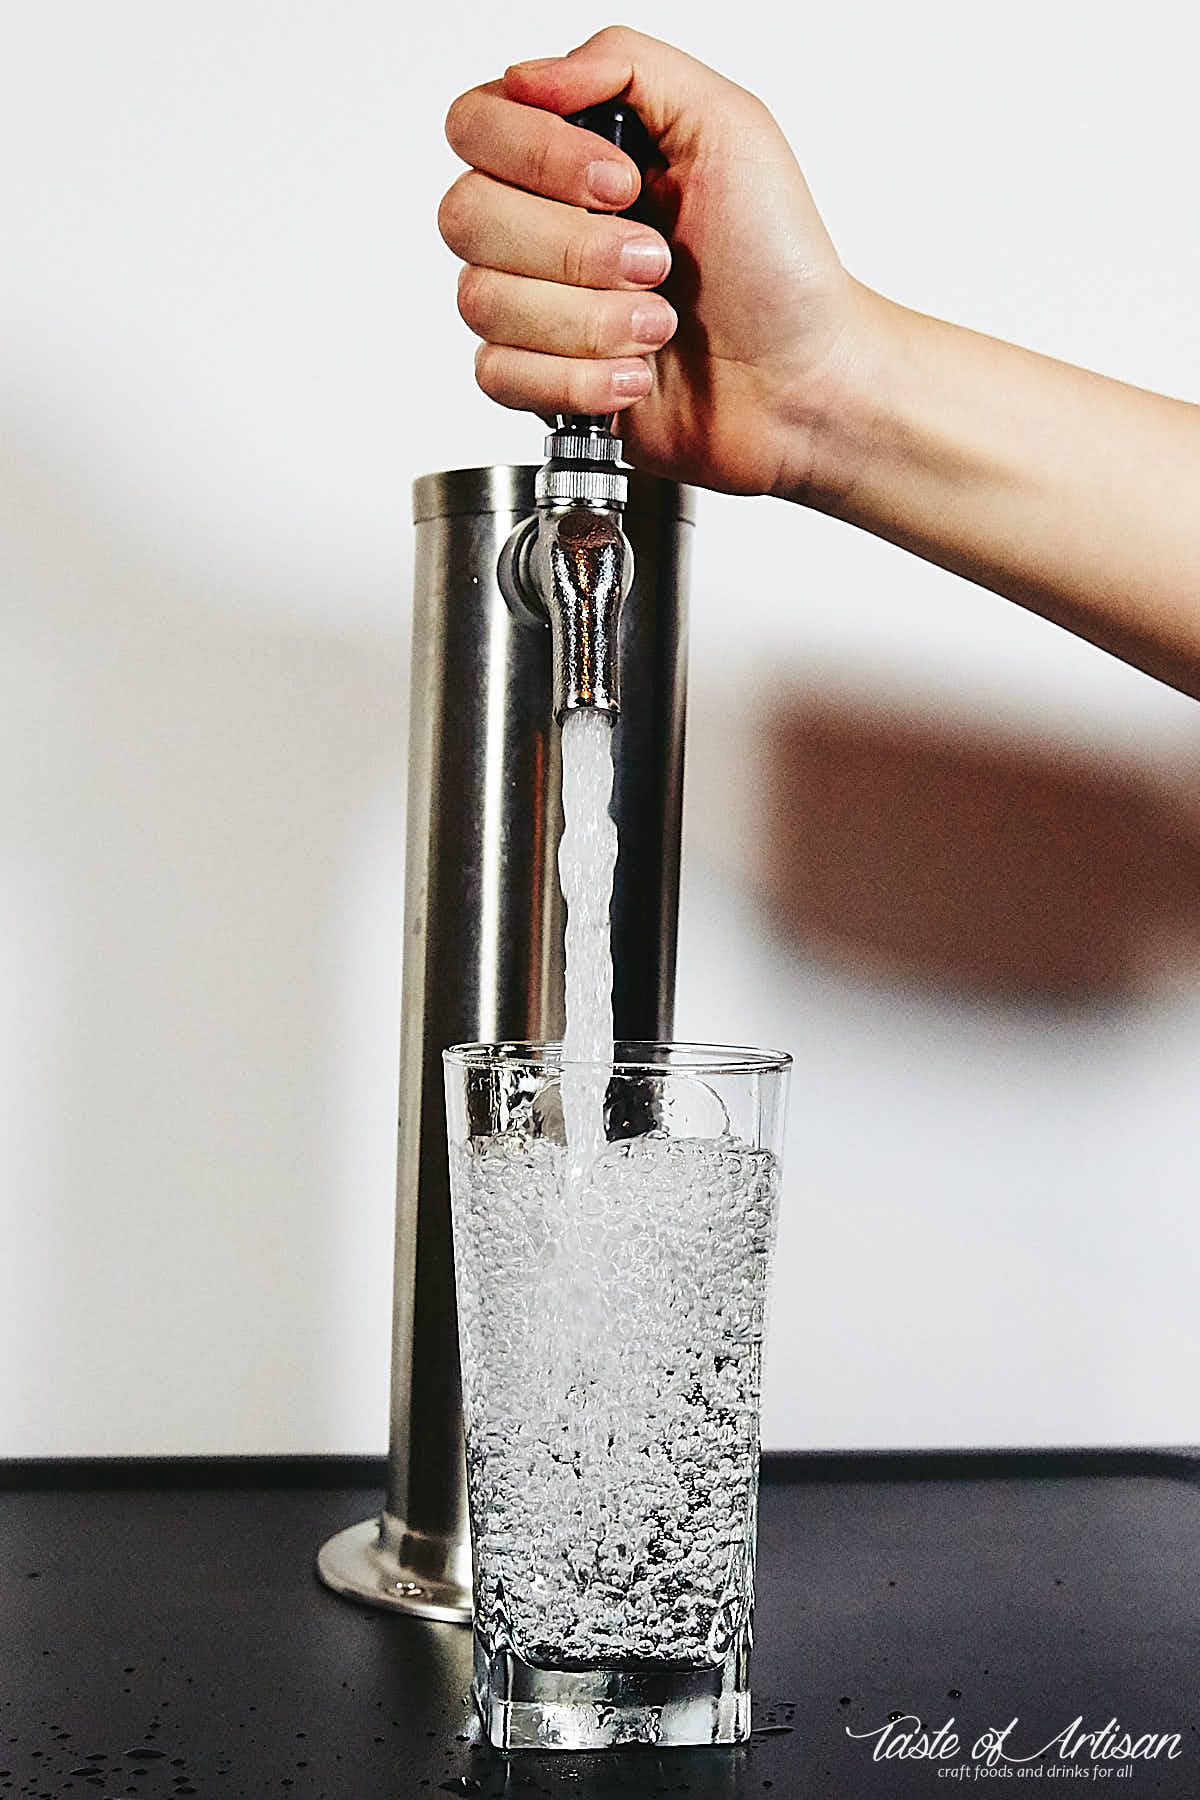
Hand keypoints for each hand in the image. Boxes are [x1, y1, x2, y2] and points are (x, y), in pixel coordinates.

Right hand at [438, 26, 868, 498]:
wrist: (800, 383)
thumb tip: (532, 76)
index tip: (620, 183)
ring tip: (657, 325)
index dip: (536, 155)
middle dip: (573, 248)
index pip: (477, 124)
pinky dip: (577, 378)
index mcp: (574, 152)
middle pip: (465, 215)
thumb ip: (627, 62)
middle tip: (655, 262)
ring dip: (587, 319)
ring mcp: (536, 306)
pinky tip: (634, 376)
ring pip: (482, 301)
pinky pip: (498, 374)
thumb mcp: (729, 124)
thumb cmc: (778, 266)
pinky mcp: (538, 381)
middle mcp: (542, 224)